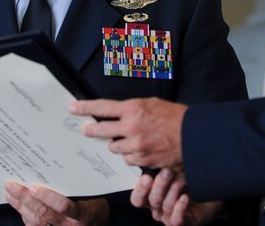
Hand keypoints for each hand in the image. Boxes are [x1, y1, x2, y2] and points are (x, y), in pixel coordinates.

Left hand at [5, 182, 109, 225]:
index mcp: (83, 214)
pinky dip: (24, 216)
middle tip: (12, 185)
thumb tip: (58, 166)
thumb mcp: (93, 194)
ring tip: (10, 193)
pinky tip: (17, 205)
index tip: (34, 187)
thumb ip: (78, 185)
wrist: (97, 224)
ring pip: (37, 221)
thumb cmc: (96, 205)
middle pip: (45, 213)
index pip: (64, 207)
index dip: (48, 197)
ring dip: (21, 206)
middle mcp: (70, 225)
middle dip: (26, 198)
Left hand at [69, 98, 186, 167]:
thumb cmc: (173, 116)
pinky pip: (127, 159)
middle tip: (86, 129)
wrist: (192, 135)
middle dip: (92, 130)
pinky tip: (140, 149)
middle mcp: (131, 127)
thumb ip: (131, 109)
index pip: (102, 108)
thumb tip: (115, 112)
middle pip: (102, 130)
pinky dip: (130, 155)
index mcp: (133, 109)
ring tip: (128, 138)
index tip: (72, 108)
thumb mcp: (150, 103)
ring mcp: (136, 145)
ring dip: (117, 144)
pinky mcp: (142, 160)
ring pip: (114, 147)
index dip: (84, 108)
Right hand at [131, 169, 221, 225]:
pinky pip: (176, 219)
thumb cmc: (188, 187)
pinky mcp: (181, 223)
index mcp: (151, 198)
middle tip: (167, 172)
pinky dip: (179, 207)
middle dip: (160, 184)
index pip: (137, 199)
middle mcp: (158, 209)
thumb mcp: (173, 175)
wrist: (207, 199)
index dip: (140, 189)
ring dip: (174, 190)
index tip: (147, 177)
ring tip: (182, 178)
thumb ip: (161, 170)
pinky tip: (185, 197)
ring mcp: (168, 217)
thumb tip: (156, 158)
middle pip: (152, 200)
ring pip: (166, 206)